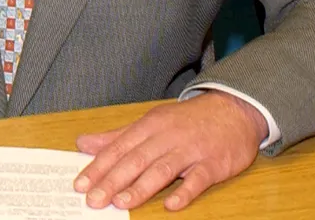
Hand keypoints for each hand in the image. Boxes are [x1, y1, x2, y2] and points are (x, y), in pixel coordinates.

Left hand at [75, 93, 264, 211]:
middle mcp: (168, 135)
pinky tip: (171, 205)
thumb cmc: (187, 121)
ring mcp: (191, 149)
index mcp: (150, 125)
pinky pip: (198, 179)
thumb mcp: (151, 122)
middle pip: (137, 159)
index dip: (99, 166)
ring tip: (121, 203)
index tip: (80, 184)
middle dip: (113, 180)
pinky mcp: (213, 163)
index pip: (120, 147)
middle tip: (94, 200)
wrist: (233, 109)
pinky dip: (185, 192)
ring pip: (163, 168)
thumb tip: (83, 144)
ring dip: (141, 186)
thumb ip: (117, 136)